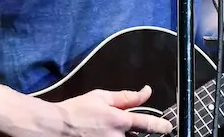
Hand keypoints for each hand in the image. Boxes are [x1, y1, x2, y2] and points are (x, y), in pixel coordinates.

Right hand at [54, 85, 172, 135]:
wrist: (56, 127)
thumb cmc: (77, 110)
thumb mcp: (102, 97)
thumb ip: (127, 97)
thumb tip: (146, 92)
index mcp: (119, 121)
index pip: (148, 125)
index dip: (161, 126)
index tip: (168, 127)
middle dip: (139, 135)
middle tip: (125, 127)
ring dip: (124, 136)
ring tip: (107, 129)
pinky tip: (104, 133)